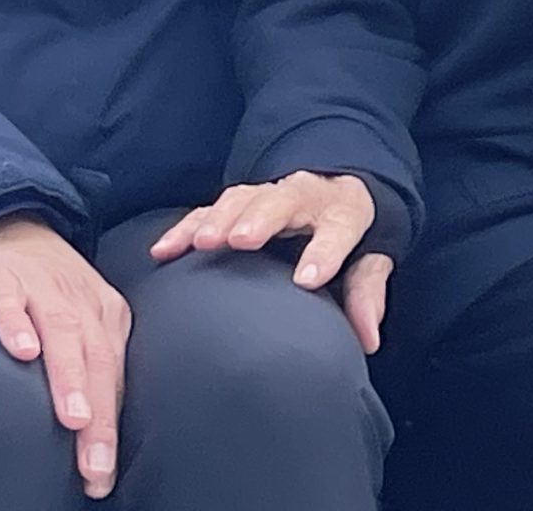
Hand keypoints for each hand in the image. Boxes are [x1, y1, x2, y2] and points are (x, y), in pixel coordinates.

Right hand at [0, 215, 130, 498]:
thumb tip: (95, 431)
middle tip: (95, 466)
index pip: (112, 376)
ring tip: (74, 418)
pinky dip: (16, 324)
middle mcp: (79, 300)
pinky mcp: (1, 275)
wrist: (7, 221)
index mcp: (105, 314)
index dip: (110, 427)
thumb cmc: (46, 287)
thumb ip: (88, 366)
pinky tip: (21, 352)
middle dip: (98, 417)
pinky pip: (8, 300)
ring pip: (61, 332)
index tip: (104, 475)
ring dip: (69, 376)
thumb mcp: (78, 321)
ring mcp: (41, 284)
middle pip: (94, 360)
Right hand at [148, 173, 391, 351]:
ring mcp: (268, 197)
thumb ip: (366, 294)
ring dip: (219, 219)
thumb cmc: (351, 236)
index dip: (324, 251)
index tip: (306, 279)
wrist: (334, 193)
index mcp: (342, 211)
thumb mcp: (370, 258)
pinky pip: (207, 211)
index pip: (339, 228)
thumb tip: (368, 339)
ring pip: (242, 199)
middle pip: (283, 201)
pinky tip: (163, 250)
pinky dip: (185, 228)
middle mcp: (304, 196)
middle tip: (238, 240)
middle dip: (260, 219)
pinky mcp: (238, 205)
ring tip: (199, 243)